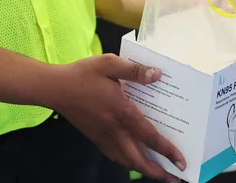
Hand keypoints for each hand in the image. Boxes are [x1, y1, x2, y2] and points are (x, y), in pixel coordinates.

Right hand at [51, 55, 185, 181]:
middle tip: (174, 178)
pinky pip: (115, 156)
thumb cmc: (82, 74)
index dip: (167, 151)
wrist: (54, 88)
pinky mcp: (95, 138)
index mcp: (122, 112)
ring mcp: (103, 136)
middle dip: (157, 172)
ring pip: (126, 161)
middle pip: (139, 160)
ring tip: (157, 172)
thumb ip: (134, 70)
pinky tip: (133, 159)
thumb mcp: (109, 64)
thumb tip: (157, 75)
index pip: (150, 137)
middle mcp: (114, 130)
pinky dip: (127, 162)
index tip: (181, 161)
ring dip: (144, 170)